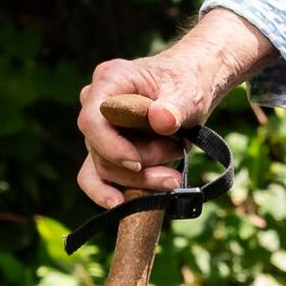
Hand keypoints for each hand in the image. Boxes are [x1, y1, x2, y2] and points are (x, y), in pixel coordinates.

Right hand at [76, 7, 279, 206]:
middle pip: (100, 149)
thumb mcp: (189, 92)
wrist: (192, 85)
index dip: (111, 146)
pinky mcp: (106, 149)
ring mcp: (99, 129)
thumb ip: (176, 106)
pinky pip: (96, 176)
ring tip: (174, 174)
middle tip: (176, 156)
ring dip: (140, 179)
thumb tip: (161, 120)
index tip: (137, 163)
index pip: (93, 119)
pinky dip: (109, 191)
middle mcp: (96, 104)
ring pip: (103, 167)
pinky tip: (121, 205)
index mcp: (110, 80)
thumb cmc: (187, 84)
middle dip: (139, 165)